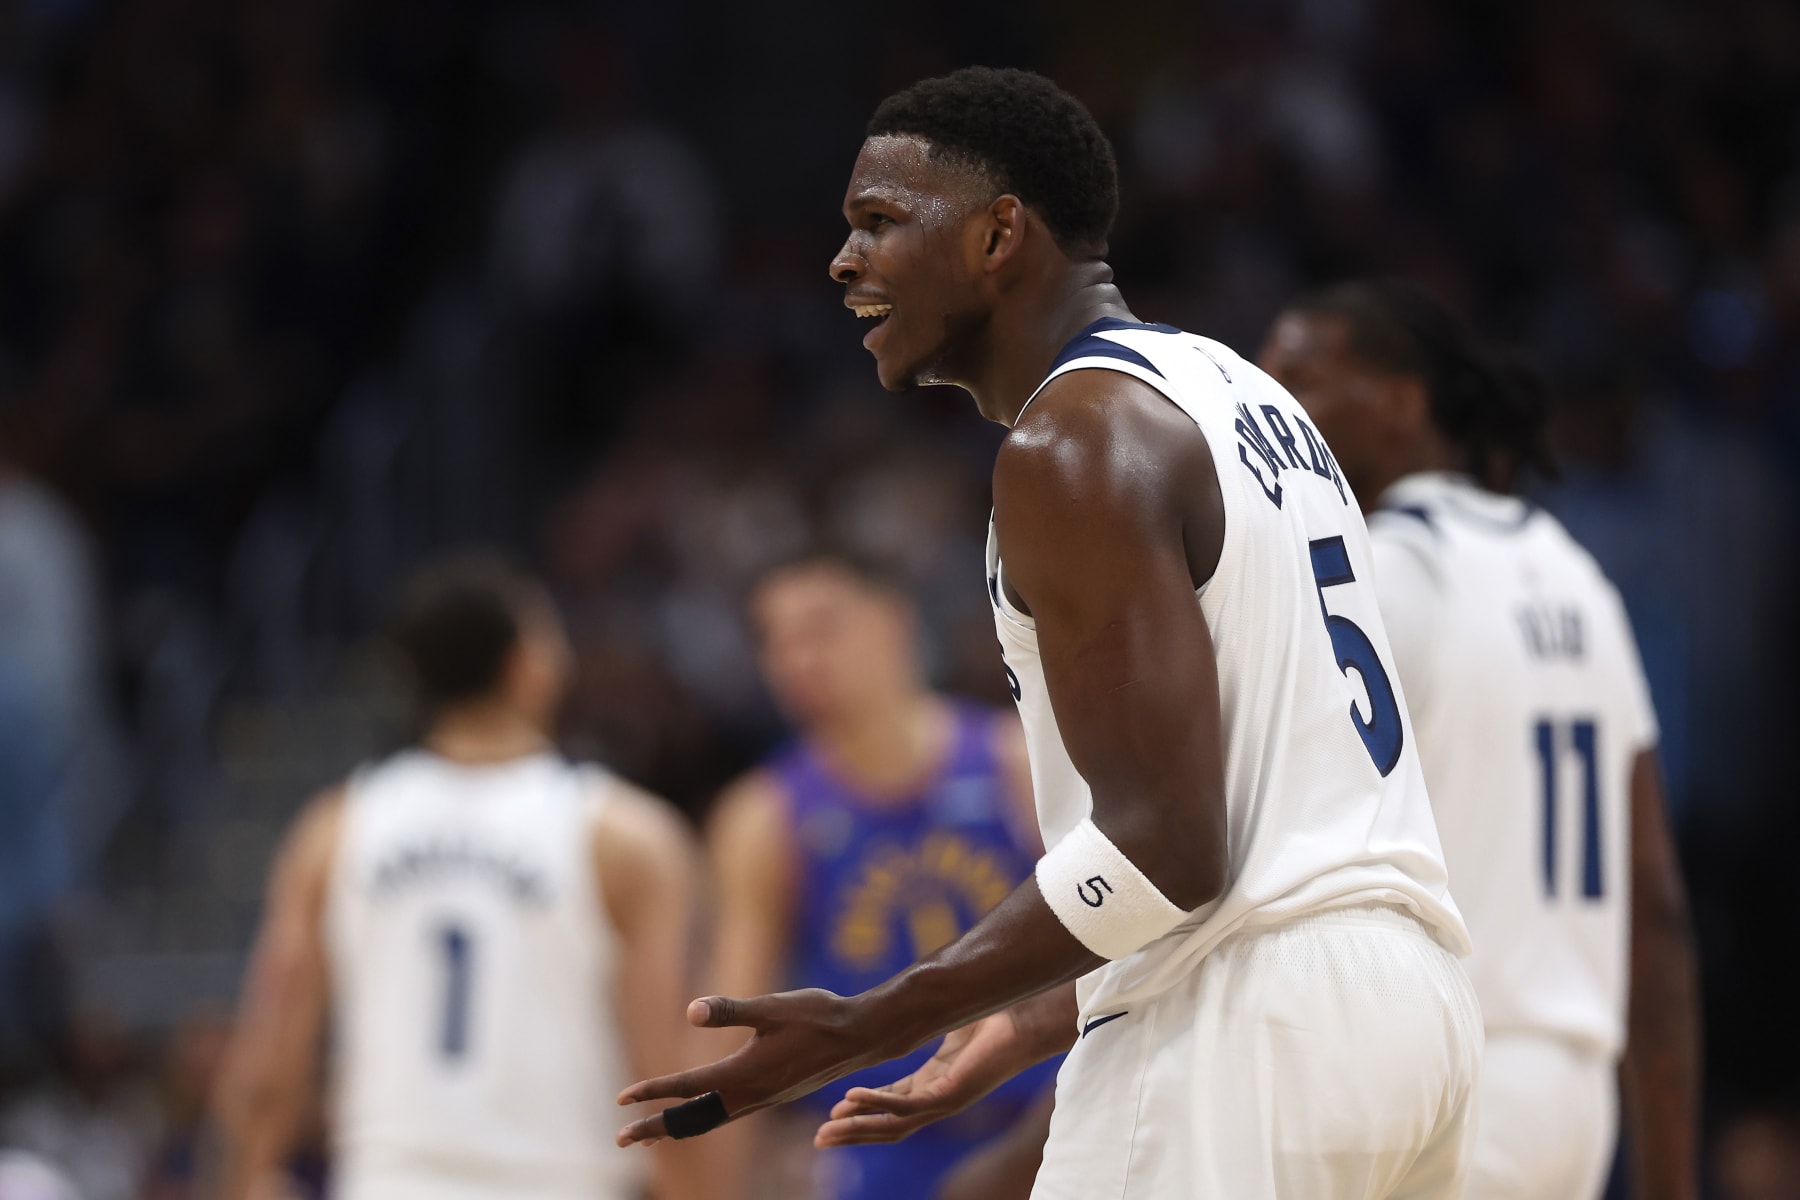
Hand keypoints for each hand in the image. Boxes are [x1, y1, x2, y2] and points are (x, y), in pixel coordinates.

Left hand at [616, 989, 901, 1146]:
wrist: (859, 1036)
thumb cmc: (817, 1015)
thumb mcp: (772, 1006)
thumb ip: (730, 1009)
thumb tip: (691, 1011)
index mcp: (745, 1074)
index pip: (688, 1087)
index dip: (652, 1092)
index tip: (621, 1100)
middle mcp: (751, 1095)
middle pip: (693, 1119)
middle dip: (656, 1128)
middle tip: (621, 1139)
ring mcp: (762, 1100)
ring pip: (711, 1121)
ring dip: (678, 1127)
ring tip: (649, 1134)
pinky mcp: (771, 1096)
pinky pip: (728, 1116)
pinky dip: (703, 1120)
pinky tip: (700, 1114)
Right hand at [813, 1008, 1035, 1146]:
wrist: (1024, 1022)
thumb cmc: (992, 1019)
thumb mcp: (944, 1022)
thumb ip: (920, 1020)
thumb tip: (899, 996)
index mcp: (933, 1083)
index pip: (890, 1104)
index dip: (861, 1110)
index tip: (833, 1112)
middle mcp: (936, 1098)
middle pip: (886, 1125)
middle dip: (853, 1134)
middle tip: (820, 1141)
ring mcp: (943, 1101)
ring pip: (892, 1125)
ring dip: (858, 1128)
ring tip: (828, 1132)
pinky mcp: (950, 1095)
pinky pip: (906, 1105)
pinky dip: (877, 1103)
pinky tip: (852, 1098)